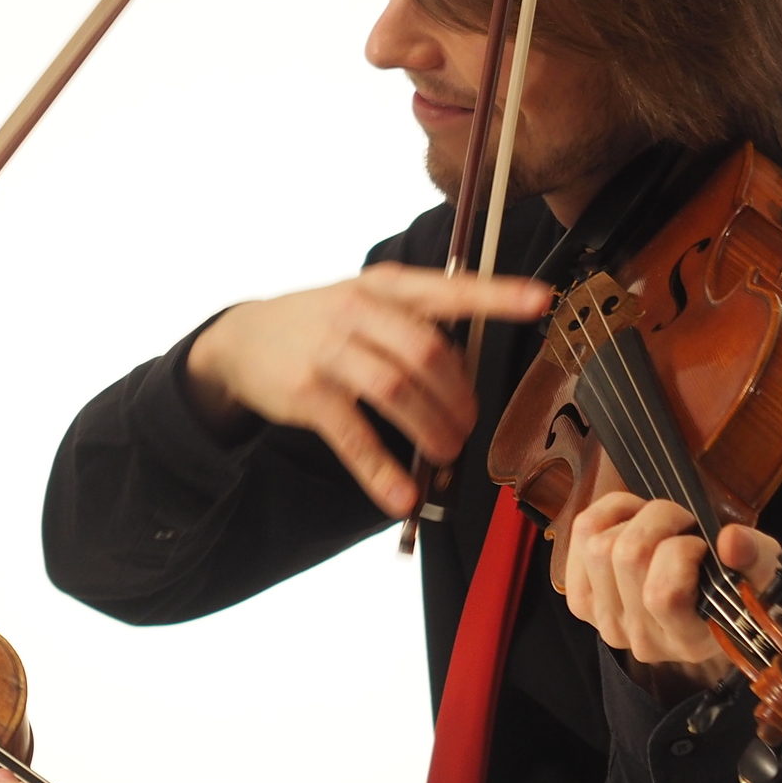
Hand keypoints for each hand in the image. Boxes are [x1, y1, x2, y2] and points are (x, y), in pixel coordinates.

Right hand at [184, 263, 550, 514]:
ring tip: (445, 452)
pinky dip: (382, 471)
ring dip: (431, 430)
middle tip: (469, 426)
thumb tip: (466, 378)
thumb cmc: (321, 323)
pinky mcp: (307, 394)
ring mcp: (330, 352)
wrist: (242, 339)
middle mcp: (358, 311)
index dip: (496, 294)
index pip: (449, 288)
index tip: (540, 299)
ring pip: (397, 391)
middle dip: (459, 397)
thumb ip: (414, 329)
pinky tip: (401, 495)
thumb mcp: (365, 304)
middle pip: (427, 352)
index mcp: (386, 287)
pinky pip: (354, 437)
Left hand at [556, 475, 778, 694]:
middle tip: (684, 523)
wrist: (706, 607)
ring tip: (662, 525)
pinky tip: (633, 520)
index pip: (663, 594)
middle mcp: (642, 640)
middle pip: (627, 558)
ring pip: (599, 546)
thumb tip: (732, 540)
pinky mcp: (582, 600)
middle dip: (660, 521)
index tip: (702, 545)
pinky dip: (607, 513)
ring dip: (634, 518)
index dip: (683, 551)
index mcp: (690, 641)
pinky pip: (581, 536)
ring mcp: (606, 623)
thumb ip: (755, 557)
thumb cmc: (736, 588)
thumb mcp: (762, 573)